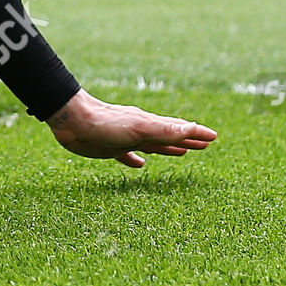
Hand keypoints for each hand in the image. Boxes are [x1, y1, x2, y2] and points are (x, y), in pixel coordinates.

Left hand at [47, 89, 216, 167]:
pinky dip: (135, 160)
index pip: (179, 129)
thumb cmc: (104, 123)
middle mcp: (140, 131)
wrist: (71, 120)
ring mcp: (125, 139)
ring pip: (152, 145)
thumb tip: (192, 127)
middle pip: (168, 136)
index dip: (196, 133)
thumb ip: (165, 129)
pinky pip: (127, 155)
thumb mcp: (139, 127)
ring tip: (181, 152)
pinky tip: (139, 165)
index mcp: (150, 125)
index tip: (214, 136)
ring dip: (167, 148)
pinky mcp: (109, 148)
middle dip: (187, 140)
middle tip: (204, 144)